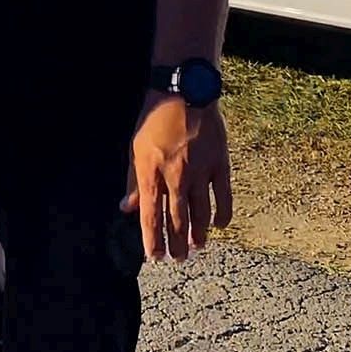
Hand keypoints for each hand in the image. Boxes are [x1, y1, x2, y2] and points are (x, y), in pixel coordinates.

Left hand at [122, 91, 231, 260]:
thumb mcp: (136, 147)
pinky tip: (219, 225)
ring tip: (196, 247)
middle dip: (177, 243)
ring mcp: (200, 171)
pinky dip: (222, 213)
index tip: (155, 258)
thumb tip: (127, 208)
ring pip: (201, 212)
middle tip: (179, 259)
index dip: (153, 240)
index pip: (151, 215)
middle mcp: (176, 175)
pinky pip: (223, 196)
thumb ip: (134, 180)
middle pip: (177, 219)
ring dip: (198, 234)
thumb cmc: (155, 119)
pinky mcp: (220, 164)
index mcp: (151, 171)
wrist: (184, 92)